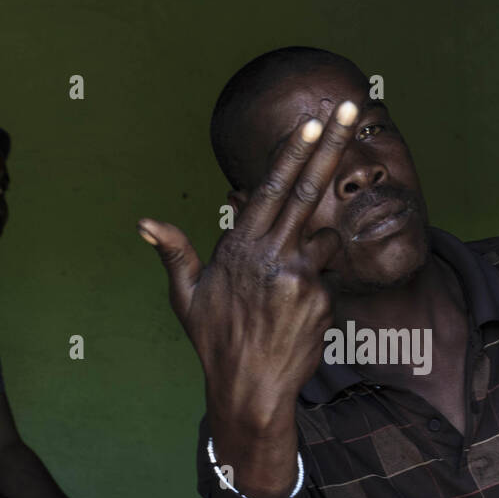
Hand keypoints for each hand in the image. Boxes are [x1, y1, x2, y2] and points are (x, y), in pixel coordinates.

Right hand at [139, 99, 358, 497]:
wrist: (250, 389)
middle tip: (354, 108)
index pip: (269, 189)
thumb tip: (145, 222)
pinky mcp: (320, 296)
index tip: (310, 122)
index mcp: (238, 247)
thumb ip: (175, 252)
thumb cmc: (216, 341)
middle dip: (332, 146)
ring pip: (320, 240)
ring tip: (285, 295)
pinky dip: (315, 287)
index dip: (291, 153)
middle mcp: (270, 254)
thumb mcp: (187, 296)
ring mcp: (299, 274)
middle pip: (307, 189)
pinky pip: (326, 277)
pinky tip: (295, 318)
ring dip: (313, 251)